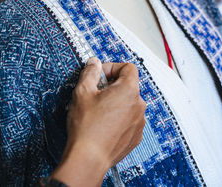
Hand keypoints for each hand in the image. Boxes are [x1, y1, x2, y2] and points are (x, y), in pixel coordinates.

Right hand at [51, 58, 145, 185]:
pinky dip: (117, 118)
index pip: (128, 68)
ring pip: (128, 104)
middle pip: (128, 86)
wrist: (89, 157)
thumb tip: (94, 64)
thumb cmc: (86, 126)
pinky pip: (128, 120)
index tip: (99, 75)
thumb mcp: (82, 92)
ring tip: (96, 112)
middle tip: (94, 93)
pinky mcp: (135, 136)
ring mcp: (138, 122)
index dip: (112, 67)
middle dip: (111, 86)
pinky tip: (102, 124)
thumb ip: (90, 73)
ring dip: (114, 103)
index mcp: (128, 90)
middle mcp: (138, 105)